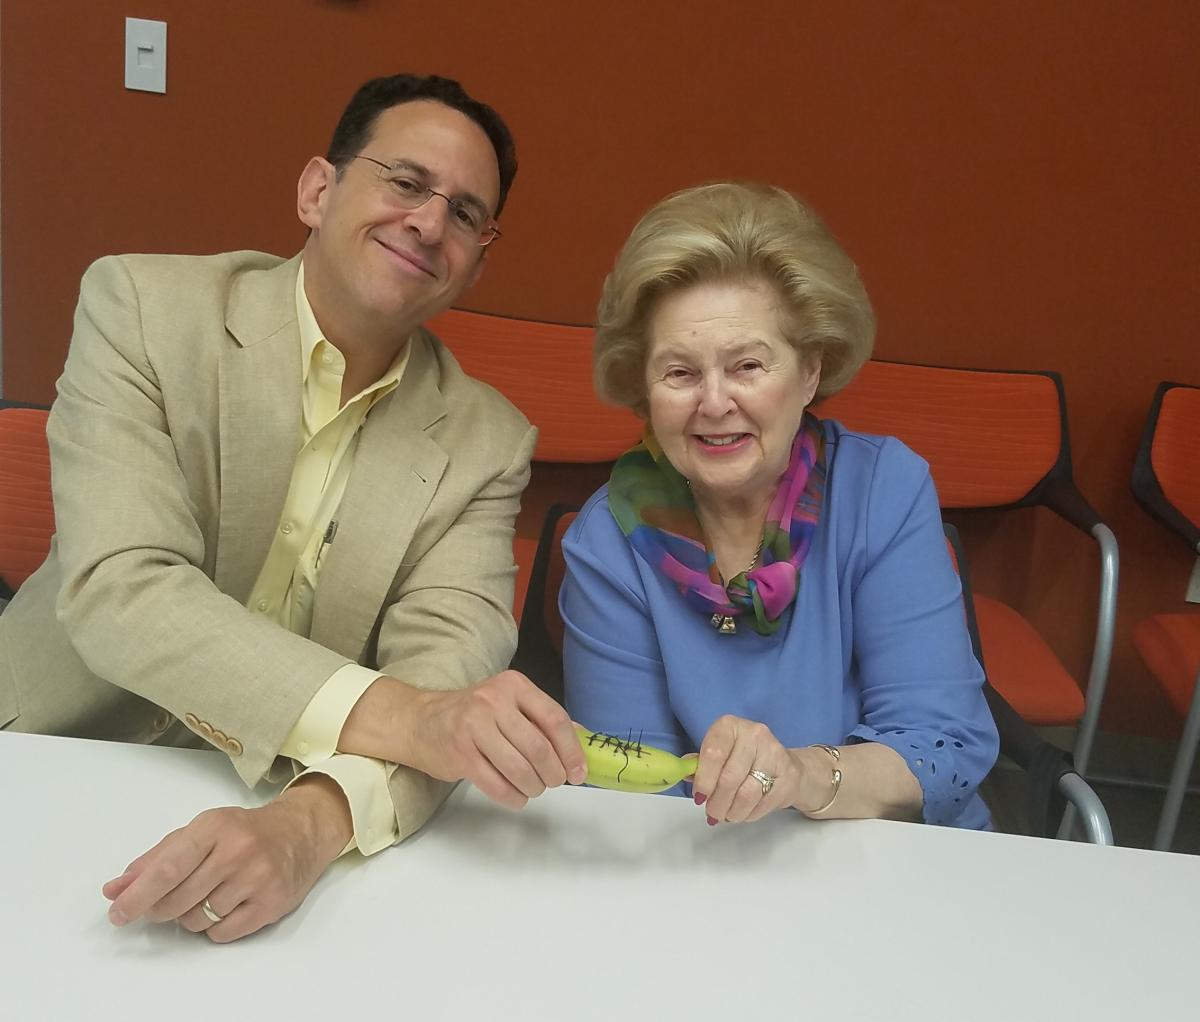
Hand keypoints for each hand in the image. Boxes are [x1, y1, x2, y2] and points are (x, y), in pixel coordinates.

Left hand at [101, 774, 350, 942]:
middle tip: (164, 903)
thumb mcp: (201, 831)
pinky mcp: (272, 903)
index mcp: (215, 828)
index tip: (117, 913)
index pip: (168, 868)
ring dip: (189, 917)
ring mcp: (258, 879)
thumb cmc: (243, 831)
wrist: (302, 832)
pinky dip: (214, 927)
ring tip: (207, 896)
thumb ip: (156, 859)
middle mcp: (238, 852)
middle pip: (178, 900)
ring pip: (197, 920)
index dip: (138, 895)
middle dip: (160, 909)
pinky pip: (221, 934)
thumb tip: (116, 889)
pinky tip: (226, 906)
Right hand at [400, 670, 585, 808]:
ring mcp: (474, 728)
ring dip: (534, 787)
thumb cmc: (473, 715)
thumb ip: (543, 719)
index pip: (554, 718)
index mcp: (513, 685)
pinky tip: (517, 796)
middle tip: (555, 782)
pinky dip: (514, 797)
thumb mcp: (509, 704)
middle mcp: (493, 701)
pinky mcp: (460, 755)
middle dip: (554, 773)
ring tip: (534, 788)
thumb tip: (584, 740)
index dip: (572, 750)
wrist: (420, 722)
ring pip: (520, 769)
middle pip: (539, 748)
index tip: (579, 772)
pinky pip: (497, 785)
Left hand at [691, 715, 804, 823]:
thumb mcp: (720, 752)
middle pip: (729, 778)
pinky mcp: (789, 776)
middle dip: (717, 802)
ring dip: (732, 812)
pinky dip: (748, 814)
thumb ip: (701, 762)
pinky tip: (744, 812)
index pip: (713, 753)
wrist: (787, 766)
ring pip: (746, 795)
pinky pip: (763, 804)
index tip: (699, 797)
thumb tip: (684, 773)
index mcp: (730, 726)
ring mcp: (775, 754)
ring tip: (727, 814)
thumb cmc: (744, 758)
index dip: (704, 779)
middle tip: (712, 813)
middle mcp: (754, 734)